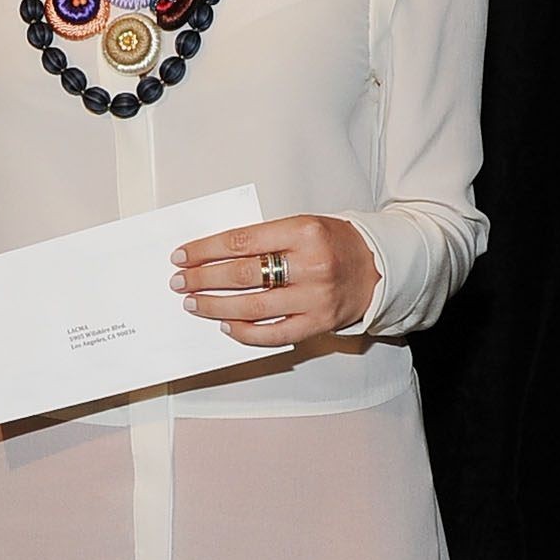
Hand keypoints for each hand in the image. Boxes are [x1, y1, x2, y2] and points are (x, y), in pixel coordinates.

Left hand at [169, 214, 379, 350]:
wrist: (379, 267)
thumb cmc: (335, 243)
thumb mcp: (303, 226)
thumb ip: (265, 238)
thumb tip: (214, 255)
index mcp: (304, 231)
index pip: (241, 241)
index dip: (205, 250)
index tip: (182, 256)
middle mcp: (310, 265)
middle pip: (241, 275)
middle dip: (202, 279)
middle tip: (180, 282)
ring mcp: (314, 297)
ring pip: (251, 307)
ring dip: (215, 307)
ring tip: (194, 304)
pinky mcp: (317, 323)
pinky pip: (272, 334)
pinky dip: (245, 332)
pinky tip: (226, 326)